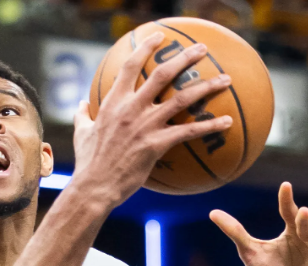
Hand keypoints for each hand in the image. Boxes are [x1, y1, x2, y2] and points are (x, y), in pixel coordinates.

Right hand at [71, 32, 233, 209]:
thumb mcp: (81, 133)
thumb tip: (79, 104)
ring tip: (226, 79)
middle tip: (202, 49)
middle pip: (163, 74)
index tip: (160, 37)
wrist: (94, 186)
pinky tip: (227, 122)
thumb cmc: (88, 162)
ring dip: (207, 87)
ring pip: (182, 98)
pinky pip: (189, 132)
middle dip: (185, 57)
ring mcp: (146, 125)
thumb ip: (82, 115)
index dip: (147, 47)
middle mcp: (131, 108)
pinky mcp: (157, 144)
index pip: (131, 65)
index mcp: (114, 102)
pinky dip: (210, 125)